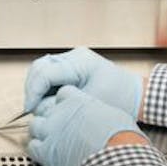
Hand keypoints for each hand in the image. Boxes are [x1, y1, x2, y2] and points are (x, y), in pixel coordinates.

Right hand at [22, 47, 143, 116]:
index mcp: (80, 62)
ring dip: (37, 87)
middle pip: (40, 67)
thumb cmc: (120, 99)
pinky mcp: (73, 68)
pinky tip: (48, 101)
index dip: (33, 91)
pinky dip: (45, 88)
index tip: (30, 108)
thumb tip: (39, 109)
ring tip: (40, 105)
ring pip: (42, 69)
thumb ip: (61, 104)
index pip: (46, 72)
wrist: (136, 96)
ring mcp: (73, 60)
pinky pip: (51, 74)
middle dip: (32, 88)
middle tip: (32, 107)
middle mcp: (75, 57)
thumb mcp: (88, 104)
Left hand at [27, 86, 143, 165]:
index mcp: (76, 100)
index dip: (64, 104)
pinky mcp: (46, 152)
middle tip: (60, 129)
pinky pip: (32, 147)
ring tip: (53, 141)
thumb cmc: (120, 138)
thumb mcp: (113, 115)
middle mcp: (60, 113)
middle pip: (45, 109)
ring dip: (41, 133)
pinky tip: (48, 154)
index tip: (69, 112)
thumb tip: (101, 116)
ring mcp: (50, 132)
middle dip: (50, 118)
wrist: (114, 158)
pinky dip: (37, 150)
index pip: (61, 94)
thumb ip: (98, 111)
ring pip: (35, 127)